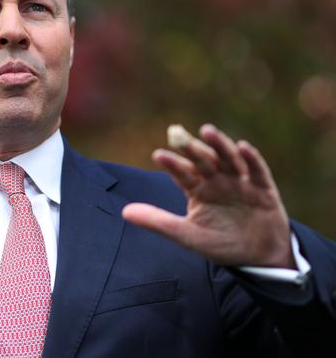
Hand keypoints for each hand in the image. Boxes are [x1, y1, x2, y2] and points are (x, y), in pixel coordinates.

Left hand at [122, 124, 294, 268]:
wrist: (258, 258)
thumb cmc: (220, 244)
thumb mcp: (187, 235)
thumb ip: (158, 222)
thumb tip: (124, 212)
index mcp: (198, 189)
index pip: (182, 173)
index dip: (172, 164)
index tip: (159, 155)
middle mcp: (217, 180)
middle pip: (204, 160)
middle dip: (192, 148)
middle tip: (178, 134)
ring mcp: (240, 182)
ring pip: (228, 159)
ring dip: (219, 144)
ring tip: (208, 131)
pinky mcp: (263, 188)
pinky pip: (257, 171)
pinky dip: (251, 159)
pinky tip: (243, 147)